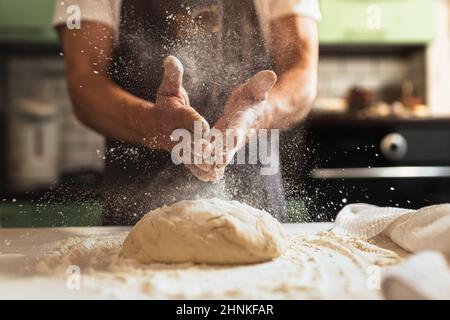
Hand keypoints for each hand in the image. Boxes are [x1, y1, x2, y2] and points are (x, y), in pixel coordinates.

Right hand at [143, 56, 212, 178]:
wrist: (153, 126)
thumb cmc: (165, 103)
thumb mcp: (168, 88)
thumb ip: (172, 75)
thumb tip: (171, 58)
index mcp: (175, 115)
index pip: (186, 118)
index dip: (194, 122)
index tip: (204, 126)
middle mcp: (176, 133)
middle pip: (191, 141)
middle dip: (203, 148)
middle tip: (217, 153)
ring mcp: (178, 148)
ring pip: (192, 157)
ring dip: (203, 163)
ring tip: (217, 168)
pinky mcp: (183, 157)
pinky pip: (191, 166)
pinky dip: (200, 172)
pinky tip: (213, 177)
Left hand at [196, 70, 276, 181]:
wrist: (254, 112)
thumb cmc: (253, 97)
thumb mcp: (256, 89)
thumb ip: (260, 84)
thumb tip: (271, 74)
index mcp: (246, 120)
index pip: (242, 126)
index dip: (238, 132)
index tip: (233, 138)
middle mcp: (238, 134)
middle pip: (230, 145)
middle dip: (224, 153)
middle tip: (217, 162)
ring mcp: (228, 141)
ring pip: (219, 152)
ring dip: (211, 159)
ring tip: (201, 164)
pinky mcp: (220, 144)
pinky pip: (211, 152)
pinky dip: (204, 158)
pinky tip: (194, 164)